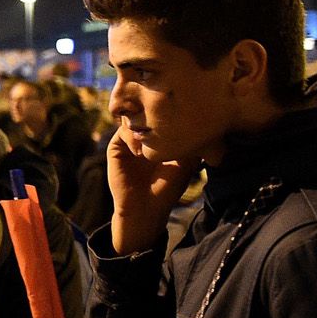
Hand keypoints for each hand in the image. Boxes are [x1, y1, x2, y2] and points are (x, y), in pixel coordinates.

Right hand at [107, 123, 197, 253]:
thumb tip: (200, 119)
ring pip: (133, 117)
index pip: (162, 114)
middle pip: (146, 111)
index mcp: (160, 136)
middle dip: (153, 113)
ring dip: (143, 125)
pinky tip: (141, 153)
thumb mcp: (186, 162)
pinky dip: (132, 137)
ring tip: (152, 141)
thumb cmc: (168, 188)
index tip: (179, 113)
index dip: (168, 110)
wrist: (146, 207)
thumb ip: (190, 141)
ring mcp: (129, 140)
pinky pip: (122, 131)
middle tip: (163, 120)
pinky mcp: (116, 147)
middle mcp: (143, 135)